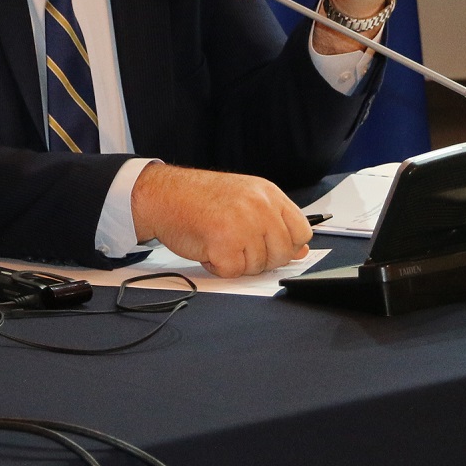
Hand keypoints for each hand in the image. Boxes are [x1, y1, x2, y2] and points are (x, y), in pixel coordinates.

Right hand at [131, 165, 310, 277]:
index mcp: (268, 194)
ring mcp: (243, 225)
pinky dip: (218, 266)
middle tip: (238, 245)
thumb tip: (300, 251)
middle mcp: (260, 207)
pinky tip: (209, 248)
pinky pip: (233, 271)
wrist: (163, 194)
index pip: (301, 232)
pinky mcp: (224, 244)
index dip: (288, 246)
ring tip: (219, 241)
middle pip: (282, 253)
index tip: (271, 247)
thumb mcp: (246, 200)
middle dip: (261, 258)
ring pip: (257, 266)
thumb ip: (275, 223)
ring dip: (236, 262)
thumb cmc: (200, 197)